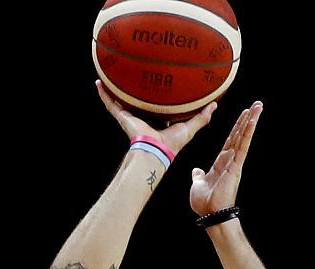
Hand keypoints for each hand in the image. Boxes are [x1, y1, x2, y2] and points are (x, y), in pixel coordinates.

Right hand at [96, 81, 216, 159]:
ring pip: (121, 99)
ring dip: (115, 88)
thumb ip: (202, 117)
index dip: (159, 95)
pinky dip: (103, 93)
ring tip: (112, 72)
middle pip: (138, 100)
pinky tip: (99, 82)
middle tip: (136, 72)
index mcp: (158, 120)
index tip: (160, 81)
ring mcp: (131, 116)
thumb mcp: (190, 127)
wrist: (156, 150)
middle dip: (136, 89)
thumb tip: (215, 105)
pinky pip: (110, 103)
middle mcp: (143, 117)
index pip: (157, 106)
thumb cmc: (172, 143)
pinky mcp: (123, 116)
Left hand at [190, 101, 261, 214]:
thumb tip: (196, 171)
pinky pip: (243, 145)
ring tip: (258, 106)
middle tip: (255, 104)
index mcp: (221, 162)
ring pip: (244, 137)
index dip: (236, 127)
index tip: (243, 115)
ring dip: (251, 120)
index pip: (230, 140)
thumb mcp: (198, 184)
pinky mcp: (237, 165)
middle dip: (247, 119)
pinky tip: (253, 120)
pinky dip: (248, 132)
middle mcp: (230, 160)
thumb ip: (199, 176)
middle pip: (239, 134)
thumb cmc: (204, 202)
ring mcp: (235, 162)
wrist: (209, 213)